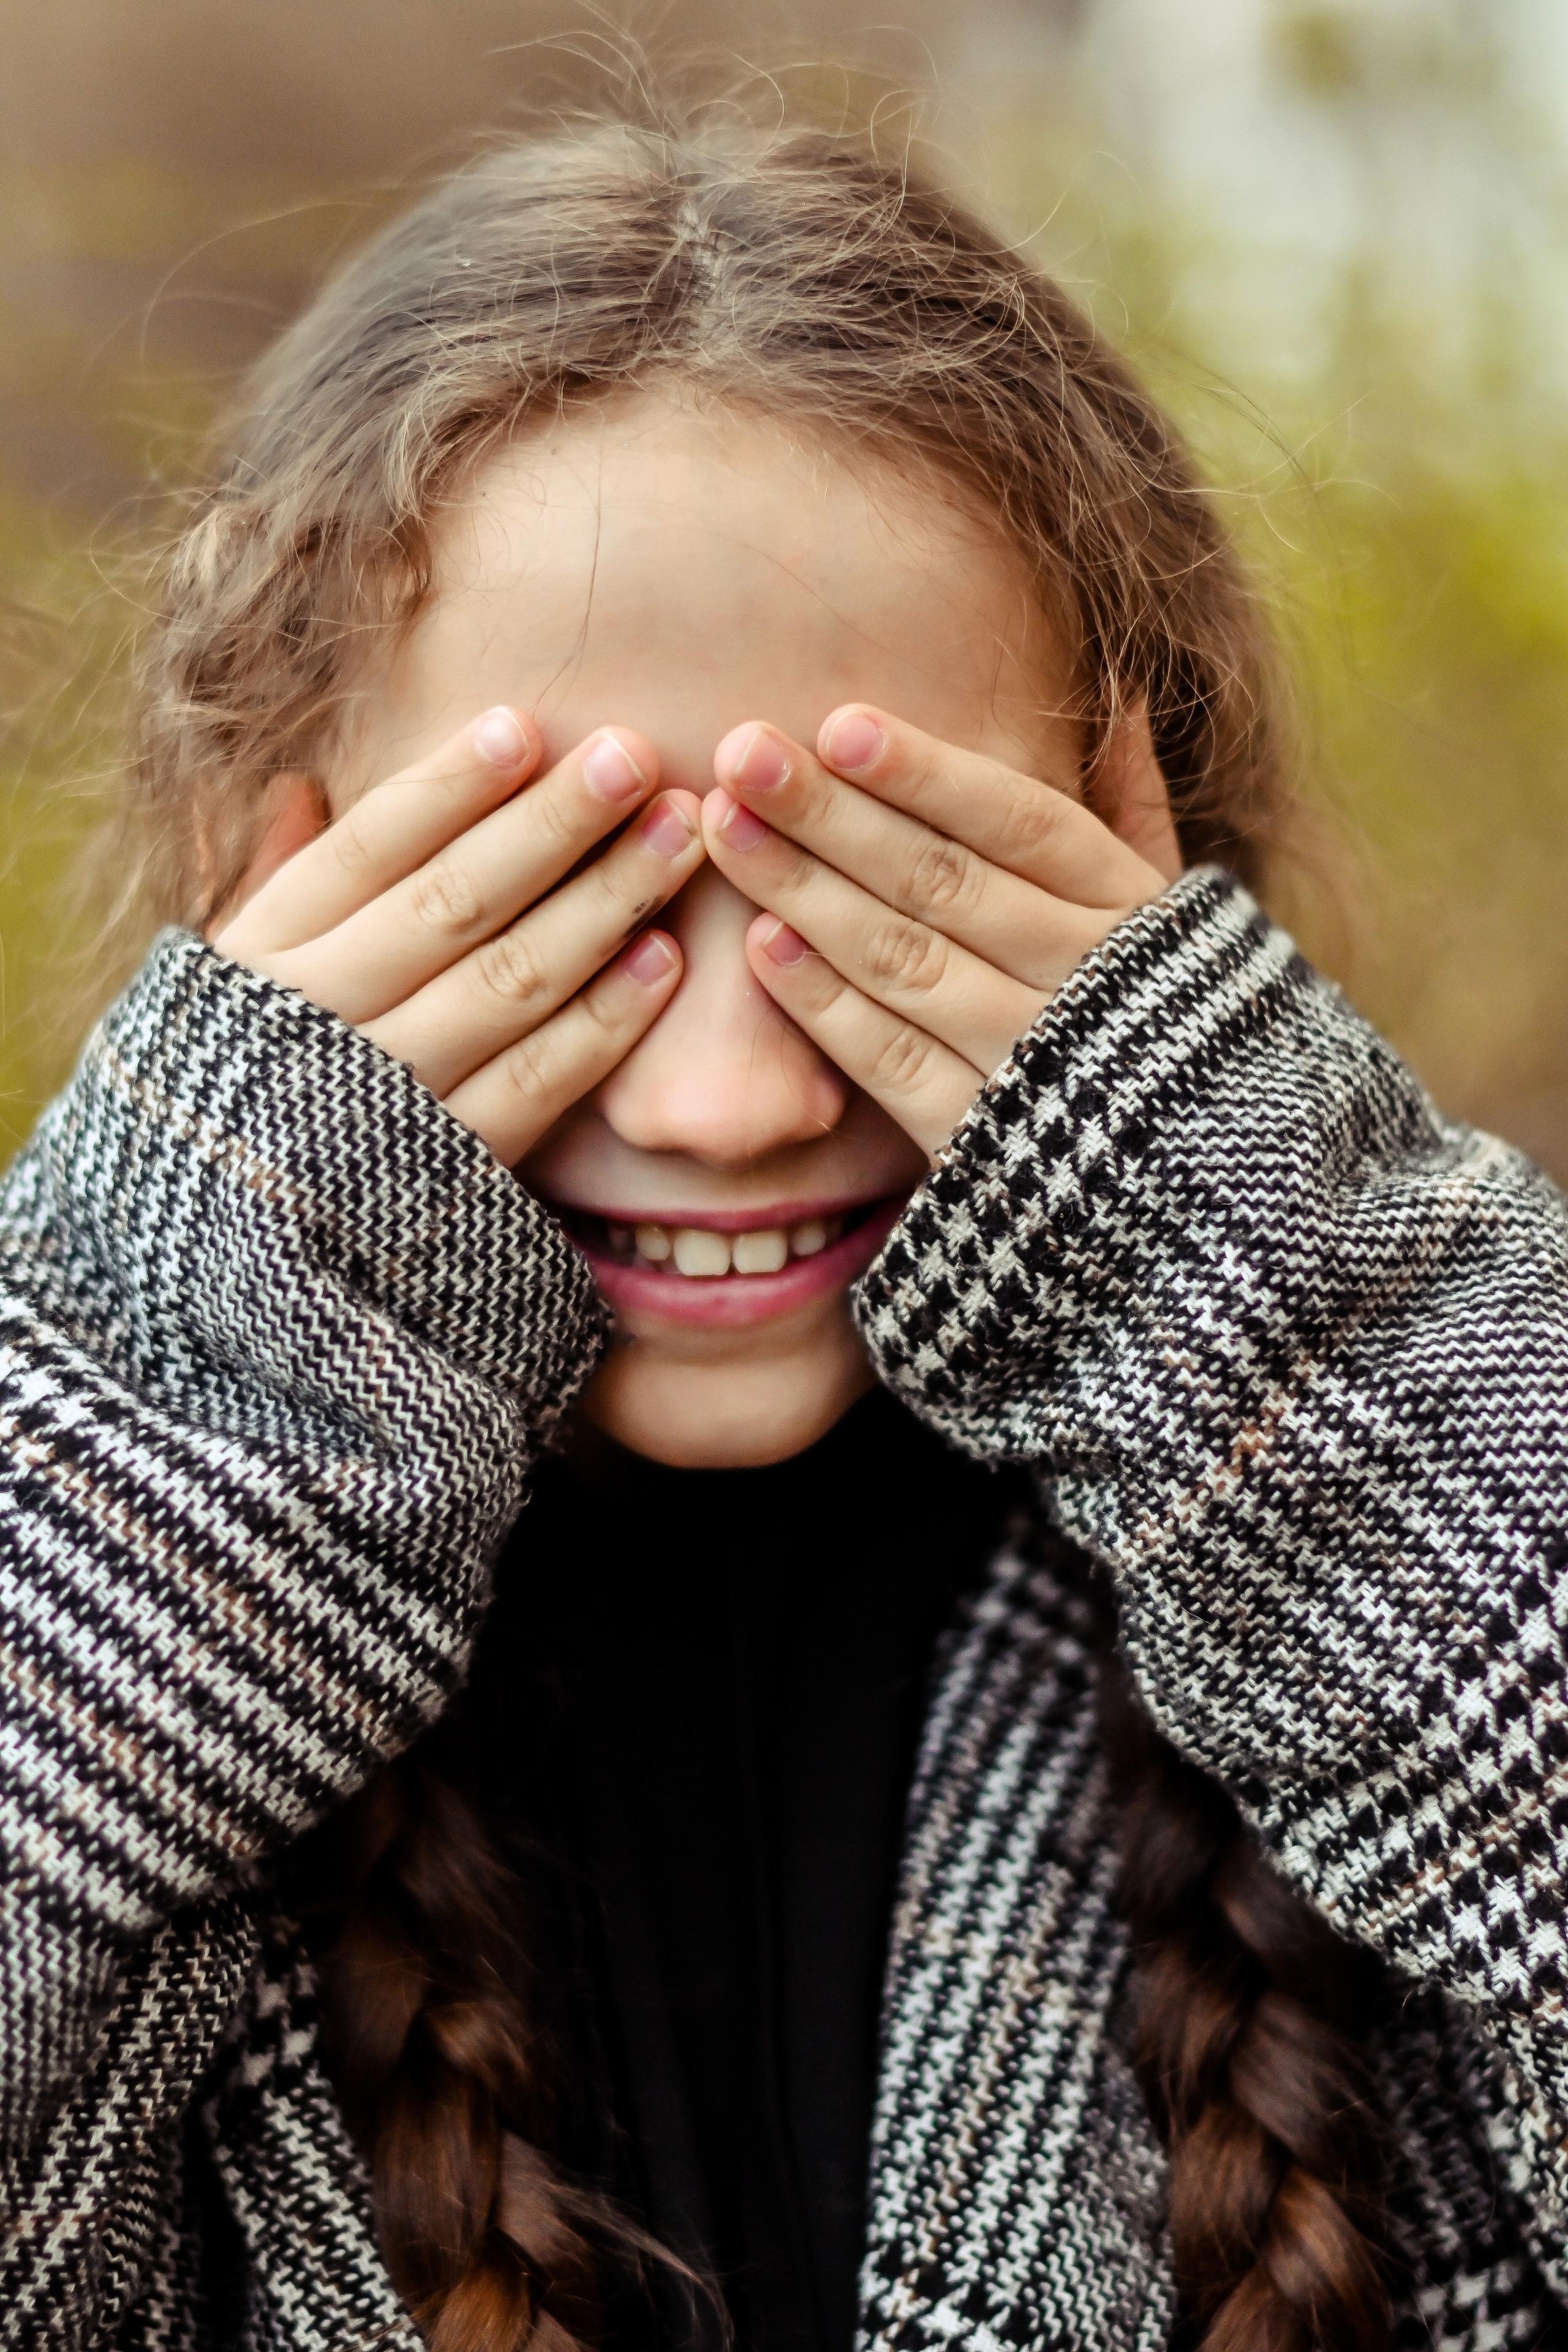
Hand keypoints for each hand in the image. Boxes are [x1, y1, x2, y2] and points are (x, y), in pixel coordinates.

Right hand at [215, 707, 705, 1165]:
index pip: (365, 851)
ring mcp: (386, 1101)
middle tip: (638, 755)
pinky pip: (538, 1084)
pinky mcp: (449, 1175)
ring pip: (510, 982)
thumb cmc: (232, 1098)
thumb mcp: (216, 994)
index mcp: (260, 962)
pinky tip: (662, 959)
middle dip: (553, 824)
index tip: (527, 727)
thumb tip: (295, 784)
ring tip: (676, 837)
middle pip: (454, 903)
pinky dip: (604, 1022)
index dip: (450, 787)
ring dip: (603, 903)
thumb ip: (261, 891)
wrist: (218, 1269)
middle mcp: (320, 1023)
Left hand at [700, 705, 1177, 1159]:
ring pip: (905, 962)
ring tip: (728, 829)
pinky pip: (891, 1061)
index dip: (929, 774)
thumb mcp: (1185, 922)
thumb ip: (1140, 812)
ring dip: (807, 892)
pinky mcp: (980, 1142)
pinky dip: (824, 1003)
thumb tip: (1115, 695)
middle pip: (942, 882)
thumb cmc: (1181, 1032)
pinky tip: (761, 944)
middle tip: (743, 754)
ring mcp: (1031, 1065)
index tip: (841, 724)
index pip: (1021, 823)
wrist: (1208, 1201)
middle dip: (834, 815)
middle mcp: (1083, 983)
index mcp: (1133, 915)